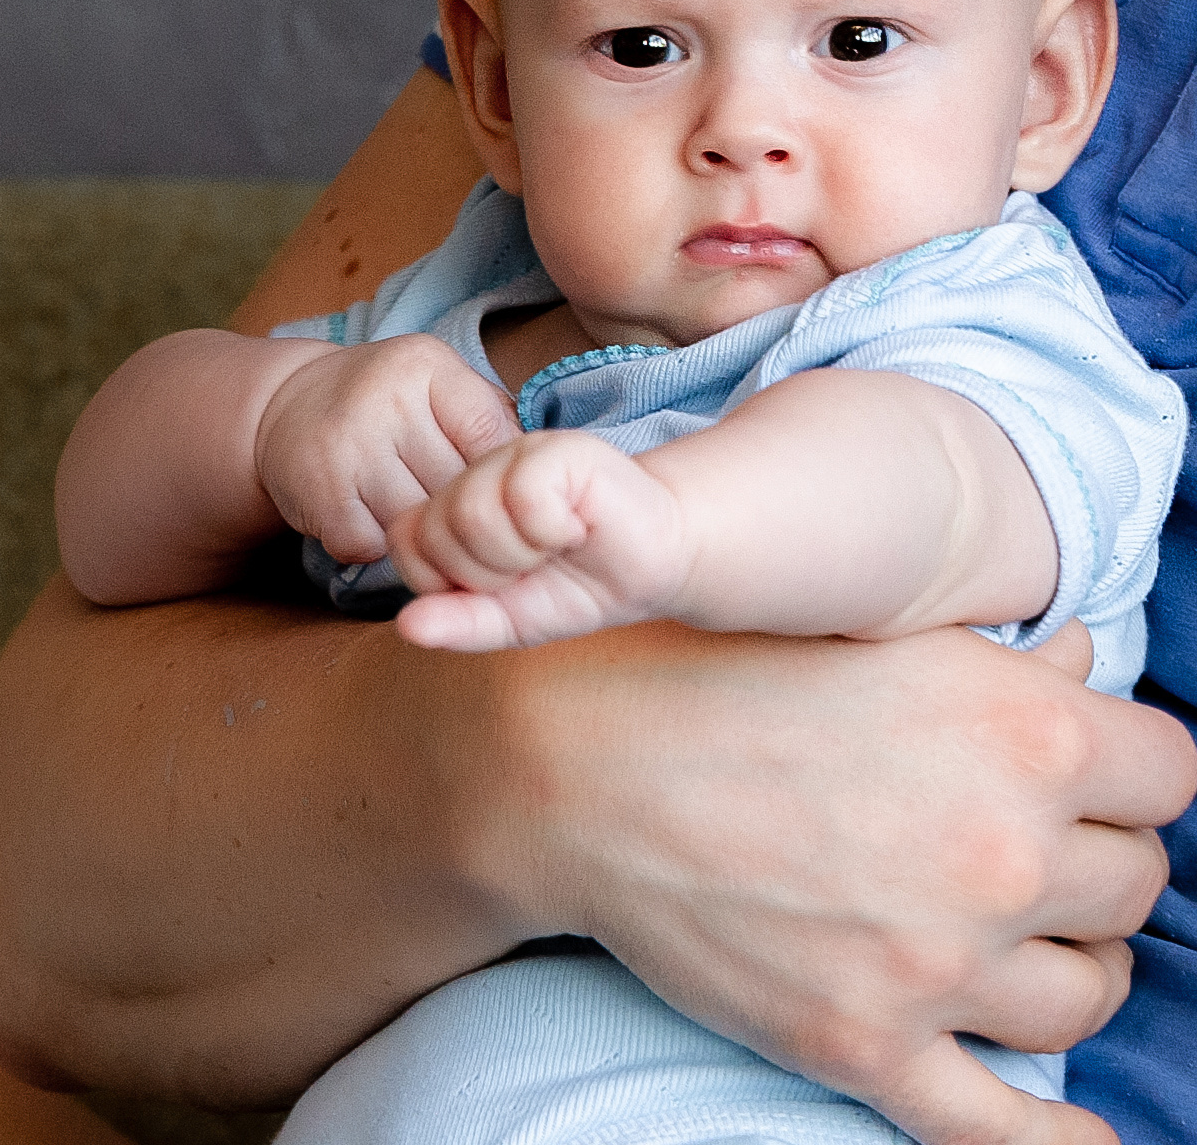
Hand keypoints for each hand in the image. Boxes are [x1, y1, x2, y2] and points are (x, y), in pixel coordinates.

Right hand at [254, 334, 519, 562]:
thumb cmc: (385, 401)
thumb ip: (490, 417)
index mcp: (425, 367)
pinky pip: (372, 546)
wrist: (285, 404)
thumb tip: (549, 469)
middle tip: (457, 514)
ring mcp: (347, 446)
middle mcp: (384, 400)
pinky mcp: (318, 492)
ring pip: (418, 524)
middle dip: (462, 511)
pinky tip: (370, 520)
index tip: (504, 498)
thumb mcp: (437, 384)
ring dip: (422, 534)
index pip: (492, 438)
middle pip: (457, 489)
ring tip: (412, 514)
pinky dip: (376, 547)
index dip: (502, 480)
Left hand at [392, 431, 691, 649]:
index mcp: (457, 504)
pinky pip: (524, 497)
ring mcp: (516, 454)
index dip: (448, 579)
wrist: (657, 562)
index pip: (404, 540)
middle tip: (537, 563)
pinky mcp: (557, 448)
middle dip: (490, 571)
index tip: (501, 581)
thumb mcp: (512, 620)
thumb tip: (407, 627)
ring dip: (523, 552)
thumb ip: (458, 622)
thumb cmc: (583, 584)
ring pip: (473, 513)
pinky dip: (554, 528)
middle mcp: (479, 471)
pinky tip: (578, 524)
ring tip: (556, 543)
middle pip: (436, 531)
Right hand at [472, 619, 1194, 1144]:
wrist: (580, 763)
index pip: (1171, 771)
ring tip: (1023, 932)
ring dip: (1070, 960)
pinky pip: (1001, 1126)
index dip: (1130, 767)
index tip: (1093, 770)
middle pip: (1136, 882)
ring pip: (1088, 992)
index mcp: (1017, 727)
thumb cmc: (719, 667)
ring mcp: (937, 963)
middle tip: (1037, 838)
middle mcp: (999, 849)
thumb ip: (999, 653)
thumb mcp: (872, 625)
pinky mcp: (868, 1046)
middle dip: (1096, 856)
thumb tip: (1087, 666)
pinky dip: (1054, 1137)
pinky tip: (1086, 1135)